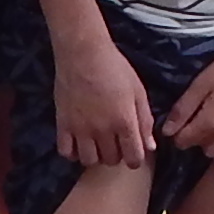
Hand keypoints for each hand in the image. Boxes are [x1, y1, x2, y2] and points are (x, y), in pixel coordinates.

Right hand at [53, 31, 157, 166]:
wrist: (83, 53)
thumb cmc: (115, 68)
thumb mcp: (138, 91)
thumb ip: (145, 120)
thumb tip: (150, 147)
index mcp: (124, 121)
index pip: (133, 158)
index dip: (136, 158)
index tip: (133, 151)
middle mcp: (102, 130)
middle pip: (111, 160)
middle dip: (117, 155)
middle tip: (116, 142)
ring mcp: (80, 129)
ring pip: (89, 160)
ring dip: (96, 156)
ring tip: (97, 143)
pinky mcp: (63, 124)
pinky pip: (66, 152)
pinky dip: (73, 152)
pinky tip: (79, 141)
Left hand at [160, 33, 213, 156]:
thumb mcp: (201, 84)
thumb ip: (183, 109)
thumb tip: (167, 131)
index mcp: (210, 124)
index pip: (183, 141)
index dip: (174, 131)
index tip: (176, 115)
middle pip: (197, 147)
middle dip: (189, 136)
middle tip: (190, 114)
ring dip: (205, 139)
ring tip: (205, 117)